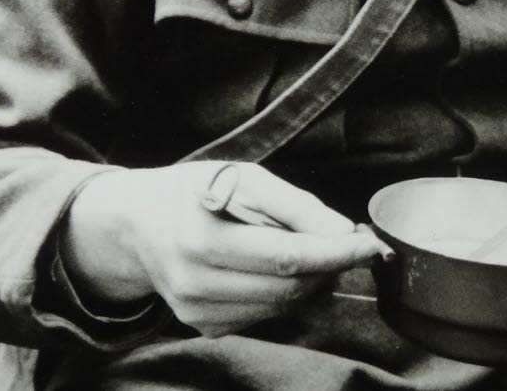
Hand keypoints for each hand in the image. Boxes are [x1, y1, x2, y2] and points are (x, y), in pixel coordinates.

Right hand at [61, 162, 385, 337]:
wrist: (136, 224)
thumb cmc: (195, 193)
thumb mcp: (244, 178)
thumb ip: (296, 206)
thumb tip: (344, 233)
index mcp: (203, 239)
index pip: (288, 257)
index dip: (336, 254)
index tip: (370, 245)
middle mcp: (196, 284)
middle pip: (290, 288)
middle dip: (331, 267)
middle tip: (347, 243)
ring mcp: (197, 312)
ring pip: (284, 307)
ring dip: (312, 282)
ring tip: (309, 250)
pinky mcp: (204, 327)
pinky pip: (266, 316)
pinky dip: (285, 294)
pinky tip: (273, 269)